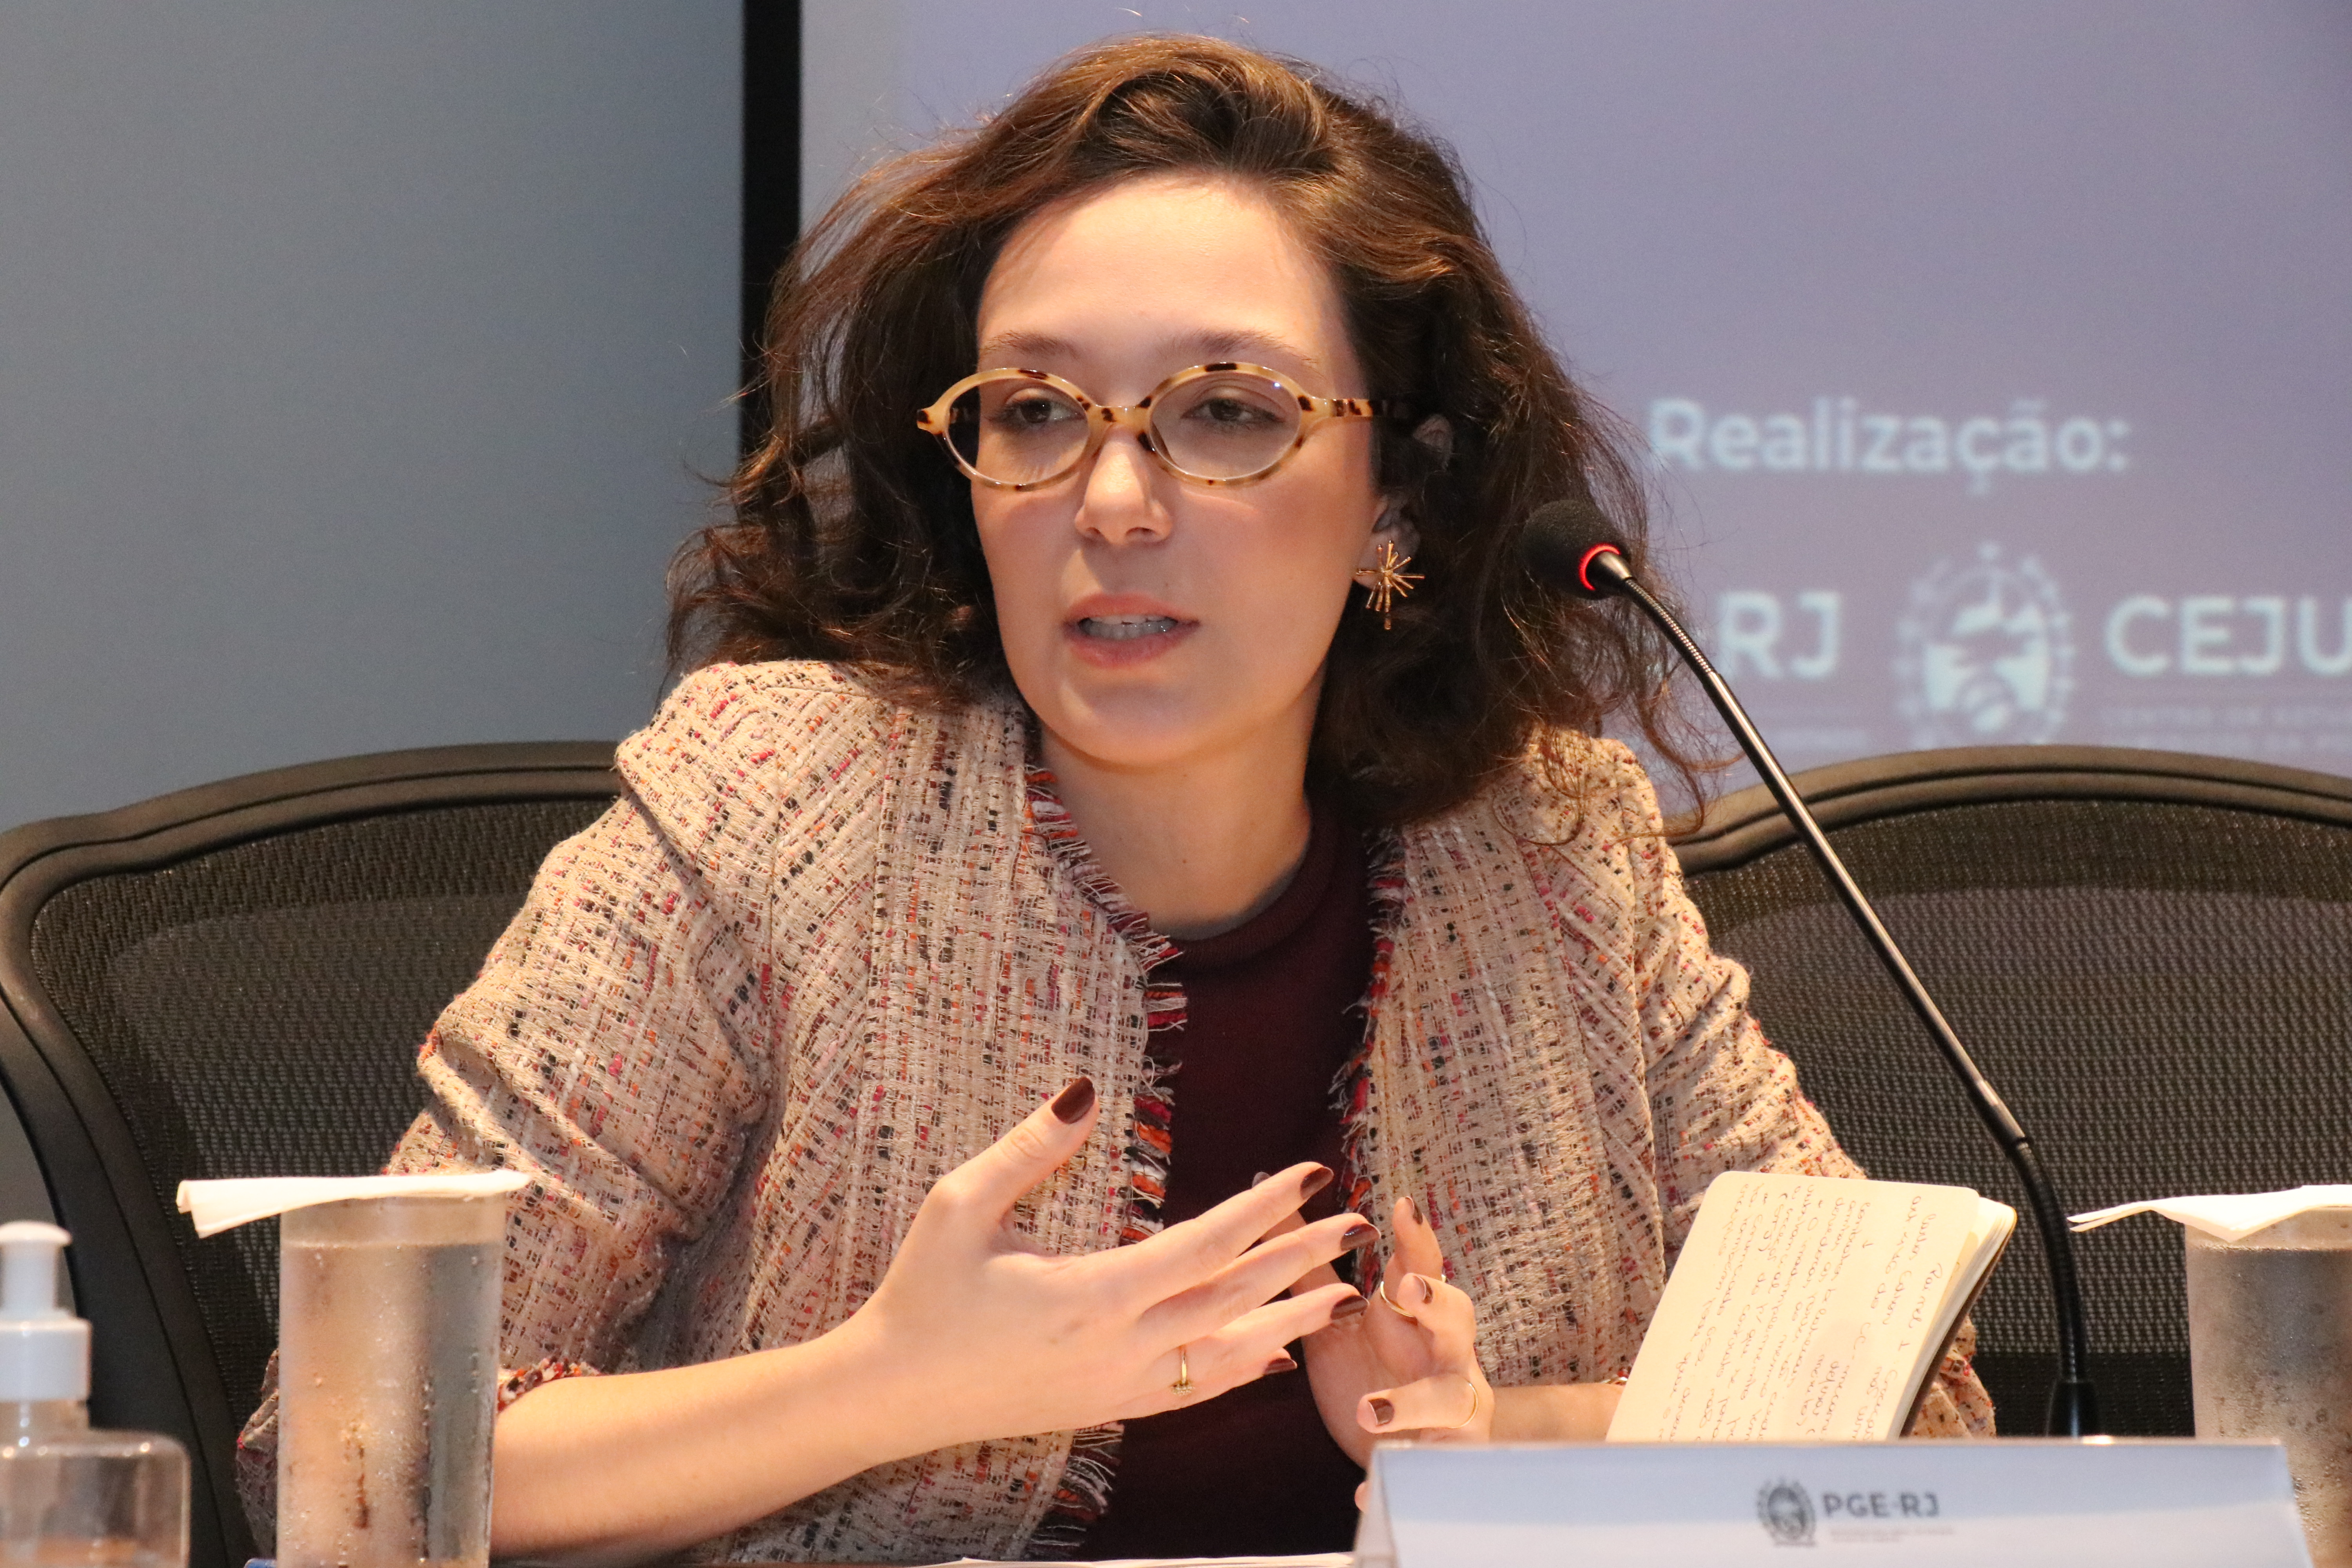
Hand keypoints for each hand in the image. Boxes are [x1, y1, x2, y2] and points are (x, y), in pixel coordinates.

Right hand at [836, 1078, 1368, 1457]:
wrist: (893, 1391)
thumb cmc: (923, 1293)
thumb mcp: (959, 1206)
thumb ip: (1027, 1150)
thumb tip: (1083, 1091)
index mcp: (1091, 1296)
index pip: (1202, 1248)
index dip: (1262, 1211)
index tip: (1308, 1176)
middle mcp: (1118, 1348)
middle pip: (1232, 1300)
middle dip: (1300, 1260)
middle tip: (1356, 1226)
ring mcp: (1117, 1386)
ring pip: (1226, 1354)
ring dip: (1288, 1321)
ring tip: (1345, 1295)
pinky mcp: (1107, 1406)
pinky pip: (1193, 1391)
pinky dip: (1241, 1371)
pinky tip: (1274, 1359)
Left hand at [1292, 1194, 1492, 1463]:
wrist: (1410, 1453)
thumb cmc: (1373, 1372)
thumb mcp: (1335, 1318)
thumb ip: (1310, 1260)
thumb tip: (1269, 1187)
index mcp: (1416, 1318)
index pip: (1423, 1268)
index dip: (1416, 1238)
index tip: (1401, 1206)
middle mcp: (1445, 1355)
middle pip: (1459, 1321)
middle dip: (1438, 1303)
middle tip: (1405, 1292)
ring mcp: (1454, 1409)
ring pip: (1453, 1399)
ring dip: (1411, 1403)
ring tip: (1367, 1411)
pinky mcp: (1443, 1459)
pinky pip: (1428, 1469)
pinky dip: (1395, 1478)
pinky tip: (1363, 1490)